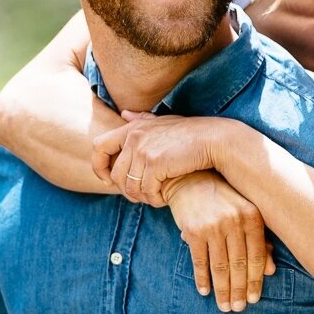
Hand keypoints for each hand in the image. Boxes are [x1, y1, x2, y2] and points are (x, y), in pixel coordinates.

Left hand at [92, 114, 217, 205]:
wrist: (214, 140)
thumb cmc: (191, 133)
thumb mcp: (163, 122)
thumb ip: (142, 120)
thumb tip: (125, 114)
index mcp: (133, 128)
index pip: (99, 146)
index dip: (99, 166)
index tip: (107, 179)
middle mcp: (134, 137)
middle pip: (115, 174)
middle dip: (126, 190)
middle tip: (141, 195)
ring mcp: (144, 150)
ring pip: (130, 186)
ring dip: (142, 197)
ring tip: (154, 198)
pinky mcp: (155, 164)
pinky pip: (146, 191)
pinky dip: (154, 199)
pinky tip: (164, 199)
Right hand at [162, 171, 275, 310]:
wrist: (189, 179)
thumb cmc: (222, 198)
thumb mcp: (245, 212)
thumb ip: (260, 239)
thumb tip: (271, 271)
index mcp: (253, 216)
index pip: (257, 256)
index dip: (256, 281)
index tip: (253, 299)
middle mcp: (235, 221)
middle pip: (239, 265)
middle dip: (238, 290)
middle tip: (237, 309)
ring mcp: (213, 225)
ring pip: (220, 267)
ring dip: (222, 290)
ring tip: (224, 306)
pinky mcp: (192, 230)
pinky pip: (199, 261)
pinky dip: (202, 279)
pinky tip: (205, 291)